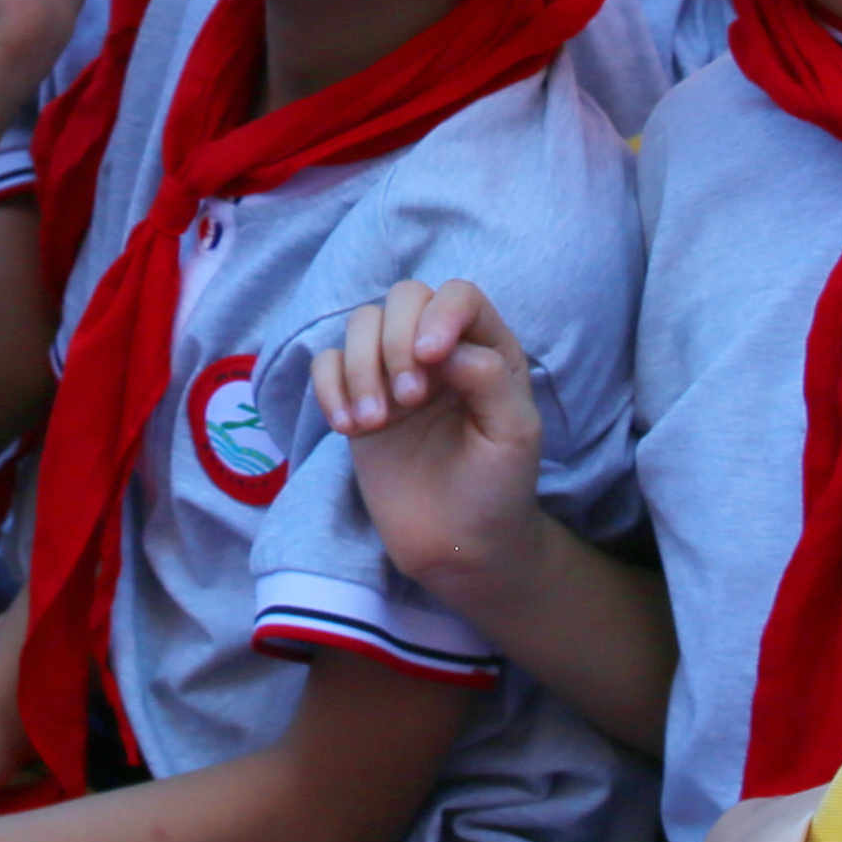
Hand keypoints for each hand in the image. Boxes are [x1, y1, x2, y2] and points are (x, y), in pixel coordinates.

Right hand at [318, 279, 557, 603]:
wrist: (457, 546)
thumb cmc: (497, 489)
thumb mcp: (515, 434)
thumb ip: (491, 379)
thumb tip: (444, 348)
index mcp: (487, 349)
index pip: (459, 296)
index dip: (440, 313)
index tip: (431, 358)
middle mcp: (439, 351)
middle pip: (404, 297)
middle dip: (396, 341)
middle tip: (408, 400)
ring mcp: (394, 372)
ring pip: (361, 323)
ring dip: (361, 366)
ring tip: (373, 420)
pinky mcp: (357, 399)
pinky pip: (326, 364)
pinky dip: (329, 387)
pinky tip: (348, 426)